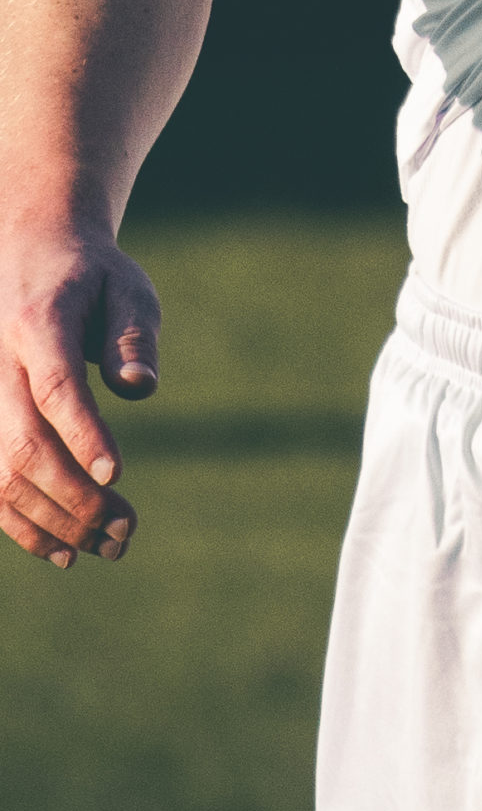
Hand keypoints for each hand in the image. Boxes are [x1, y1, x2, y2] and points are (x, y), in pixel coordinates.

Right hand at [0, 224, 158, 567]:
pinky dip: (23, 526)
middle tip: (127, 527)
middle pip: (24, 442)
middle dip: (75, 495)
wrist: (30, 259)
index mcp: (37, 322)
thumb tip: (140, 385)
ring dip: (54, 521)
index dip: (83, 434)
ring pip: (1, 476)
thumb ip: (132, 334)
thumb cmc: (91, 278)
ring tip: (112, 545)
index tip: (118, 476)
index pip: (54, 385)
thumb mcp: (126, 287)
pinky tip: (66, 551)